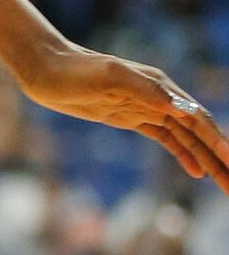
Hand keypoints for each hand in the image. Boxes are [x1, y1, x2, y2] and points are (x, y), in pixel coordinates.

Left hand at [17, 39, 228, 191]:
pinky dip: (184, 155)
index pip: (198, 118)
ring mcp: (145, 108)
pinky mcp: (130, 117)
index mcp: (160, 86)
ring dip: (209, 161)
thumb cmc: (75, 69)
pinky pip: (166, 139)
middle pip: (199, 132)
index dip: (218, 142)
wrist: (44, 69)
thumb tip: (180, 107)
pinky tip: (197, 172)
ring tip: (228, 185)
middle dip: (222, 158)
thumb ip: (145, 89)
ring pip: (187, 139)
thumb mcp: (109, 75)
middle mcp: (159, 96)